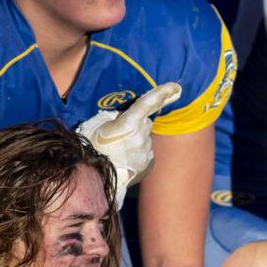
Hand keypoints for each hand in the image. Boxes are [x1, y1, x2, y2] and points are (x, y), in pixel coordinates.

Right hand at [76, 82, 181, 203]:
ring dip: (136, 142)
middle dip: (137, 125)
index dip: (162, 93)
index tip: (175, 87)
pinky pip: (146, 154)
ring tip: (118, 151)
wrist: (93, 179)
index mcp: (128, 123)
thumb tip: (123, 116)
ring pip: (145, 140)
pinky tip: (124, 160)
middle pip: (145, 123)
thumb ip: (113, 117)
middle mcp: (141, 137)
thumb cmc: (91, 149)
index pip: (147, 104)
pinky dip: (137, 154)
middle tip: (119, 135)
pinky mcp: (148, 165)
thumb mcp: (96, 126)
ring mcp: (145, 152)